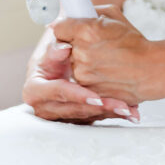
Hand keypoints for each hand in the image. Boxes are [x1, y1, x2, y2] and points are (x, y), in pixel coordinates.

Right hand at [22, 26, 139, 123]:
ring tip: (129, 108)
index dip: (76, 94)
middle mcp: (45, 105)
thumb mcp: (51, 46)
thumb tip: (64, 48)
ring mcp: (60, 114)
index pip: (57, 92)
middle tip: (120, 105)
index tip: (95, 95)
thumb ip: (55, 47)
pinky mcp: (74, 117)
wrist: (60, 60)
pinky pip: (94, 118)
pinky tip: (129, 110)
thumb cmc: (54, 51)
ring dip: (109, 113)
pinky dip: (111, 114)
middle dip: (98, 108)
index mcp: (35, 89)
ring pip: (86, 117)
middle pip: (74, 109)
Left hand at [52, 4, 151, 105]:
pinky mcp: (86, 89)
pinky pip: (79, 79)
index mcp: (86, 31)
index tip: (72, 30)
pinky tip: (105, 72)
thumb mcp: (115, 16)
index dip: (66, 29)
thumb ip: (90, 12)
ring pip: (72, 64)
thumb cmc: (134, 43)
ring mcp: (82, 73)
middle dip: (76, 45)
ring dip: (82, 61)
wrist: (150, 71)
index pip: (59, 27)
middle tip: (96, 46)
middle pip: (64, 47)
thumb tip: (70, 14)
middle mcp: (81, 52)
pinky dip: (89, 76)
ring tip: (104, 60)